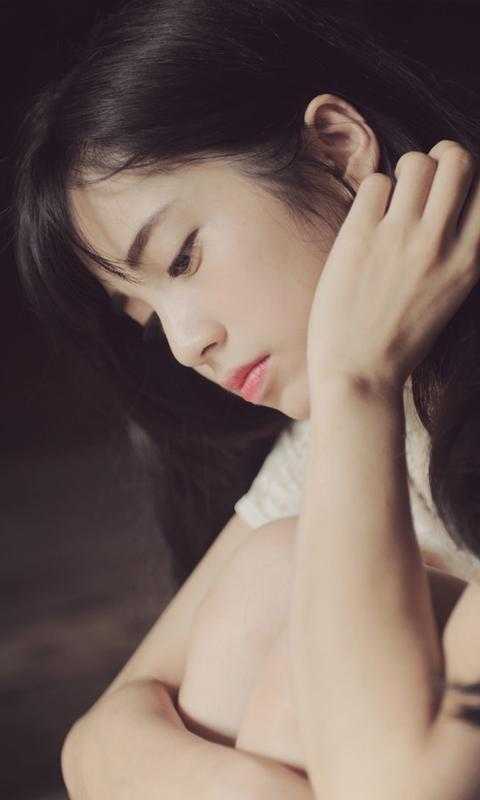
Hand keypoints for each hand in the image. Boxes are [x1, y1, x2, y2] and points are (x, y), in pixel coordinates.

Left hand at [306, 140, 479, 395]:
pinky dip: (373, 192)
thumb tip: (448, 208)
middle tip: (422, 183)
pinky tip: (368, 219)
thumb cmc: (401, 340)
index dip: (469, 180)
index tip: (451, 193)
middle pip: (457, 159)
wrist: (358, 372)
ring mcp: (400, 237)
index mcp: (470, 259)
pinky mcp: (360, 237)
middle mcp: (440, 242)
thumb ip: (456, 251)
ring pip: (416, 162)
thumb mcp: (449, 294)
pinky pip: (375, 182)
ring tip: (393, 198)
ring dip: (405, 171)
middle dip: (440, 160)